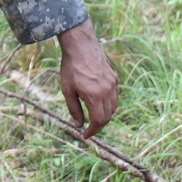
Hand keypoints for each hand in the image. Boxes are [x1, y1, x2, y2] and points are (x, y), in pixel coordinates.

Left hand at [57, 19, 117, 138]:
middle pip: (107, 116)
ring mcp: (113, 84)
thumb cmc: (71, 68)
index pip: (98, 121)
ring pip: (113, 107)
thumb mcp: (67, 90)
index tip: (85, 135)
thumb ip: (74, 109)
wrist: (81, 46)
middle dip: (98, 125)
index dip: (92, 131)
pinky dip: (108, 104)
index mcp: (94, 96)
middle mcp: (107, 91)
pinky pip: (114, 97)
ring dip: (104, 115)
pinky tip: (98, 103)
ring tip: (93, 117)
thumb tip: (79, 125)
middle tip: (88, 129)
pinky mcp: (114, 78)